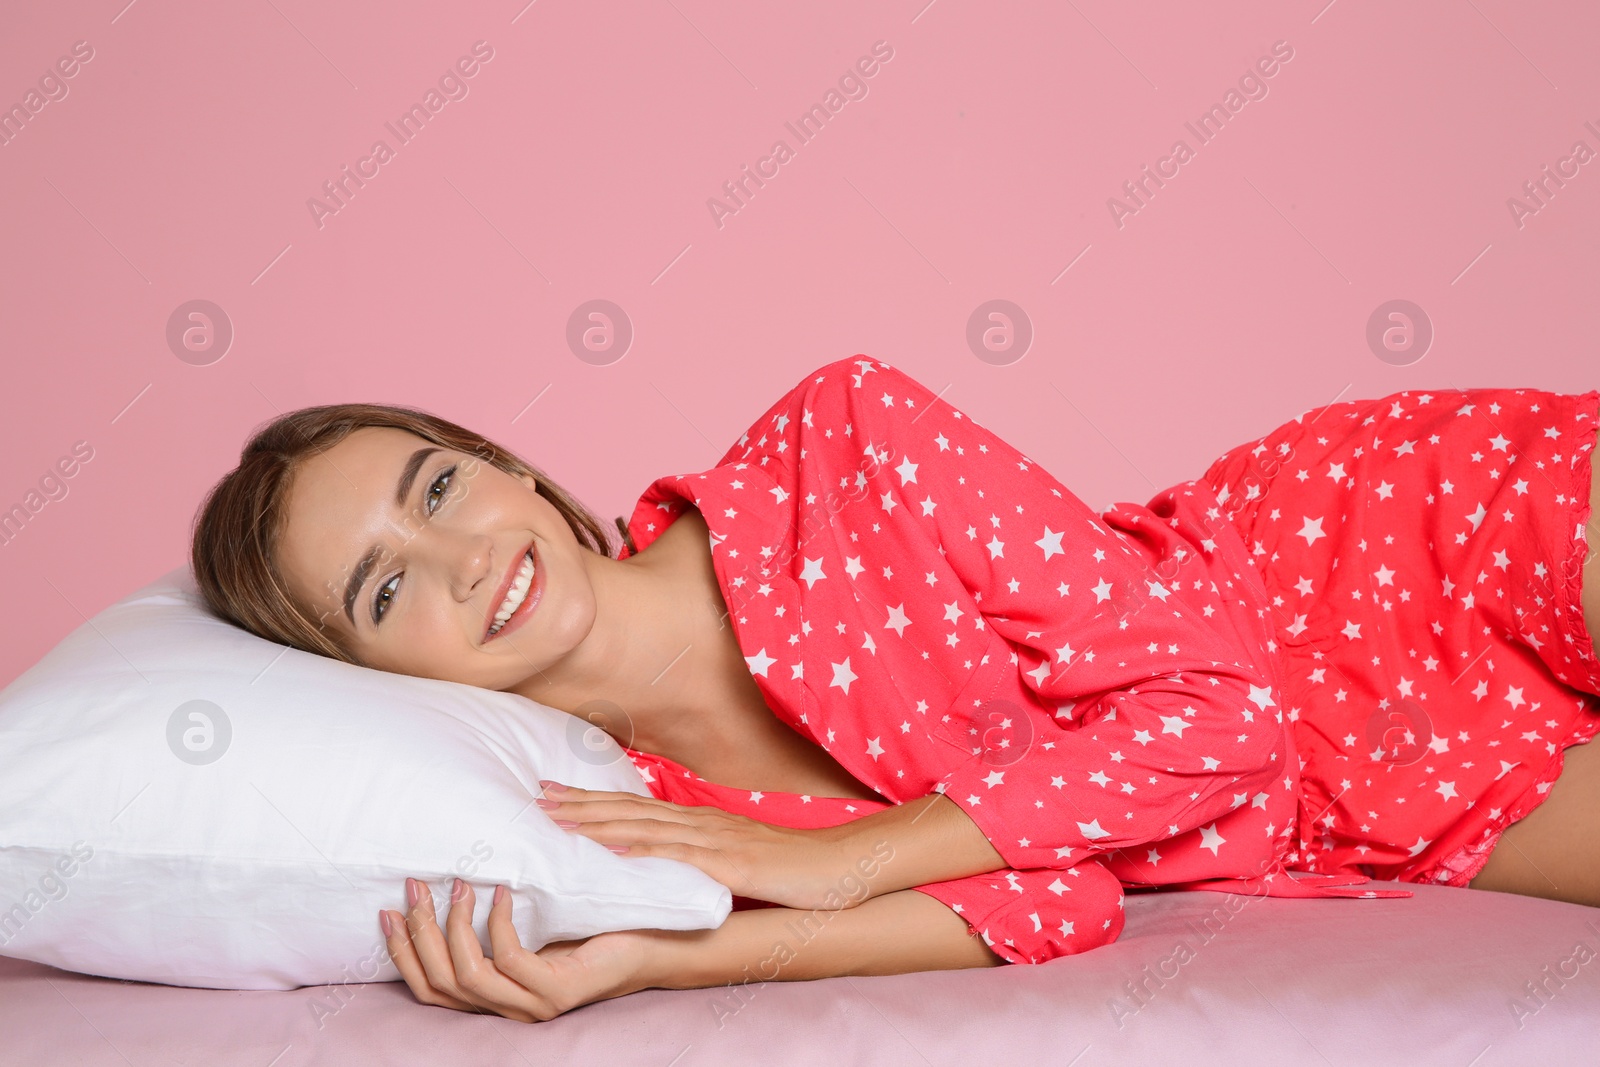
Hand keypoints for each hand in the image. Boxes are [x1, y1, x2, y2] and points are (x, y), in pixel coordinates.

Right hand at [380, 877, 658, 1020]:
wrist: (654, 938)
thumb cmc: (594, 924)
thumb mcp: (534, 917)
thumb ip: (495, 915)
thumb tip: (452, 875)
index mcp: (497, 995)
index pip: (430, 988)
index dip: (403, 951)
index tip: (386, 910)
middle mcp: (508, 1009)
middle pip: (439, 983)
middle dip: (419, 932)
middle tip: (415, 886)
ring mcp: (532, 1005)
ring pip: (467, 975)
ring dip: (453, 926)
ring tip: (459, 883)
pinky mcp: (558, 993)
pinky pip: (510, 959)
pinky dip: (498, 923)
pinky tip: (504, 891)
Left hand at [536, 781, 863, 910]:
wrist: (841, 868)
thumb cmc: (794, 868)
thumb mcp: (739, 858)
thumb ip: (704, 856)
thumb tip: (668, 860)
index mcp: (701, 824)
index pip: (636, 809)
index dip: (592, 801)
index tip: (553, 795)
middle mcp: (701, 823)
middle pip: (629, 810)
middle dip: (580, 804)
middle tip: (536, 797)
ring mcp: (714, 840)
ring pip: (644, 826)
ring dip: (596, 819)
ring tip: (556, 817)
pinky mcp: (728, 864)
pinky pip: (677, 856)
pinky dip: (638, 848)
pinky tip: (609, 847)